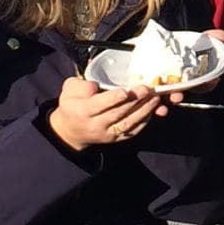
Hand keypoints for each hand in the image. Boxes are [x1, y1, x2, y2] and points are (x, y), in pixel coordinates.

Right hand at [48, 76, 166, 151]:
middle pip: (118, 113)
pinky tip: (151, 110)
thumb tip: (95, 87)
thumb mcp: (69, 90)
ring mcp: (107, 134)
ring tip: (154, 98)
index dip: (114, 98)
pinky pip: (132, 131)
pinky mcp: (116, 139)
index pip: (100, 105)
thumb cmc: (72, 105)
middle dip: (134, 101)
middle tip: (148, 89)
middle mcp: (96, 125)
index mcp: (83, 111)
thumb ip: (80, 86)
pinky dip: (144, 121)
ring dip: (144, 111)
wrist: (71, 131)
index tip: (126, 91)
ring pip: (128, 123)